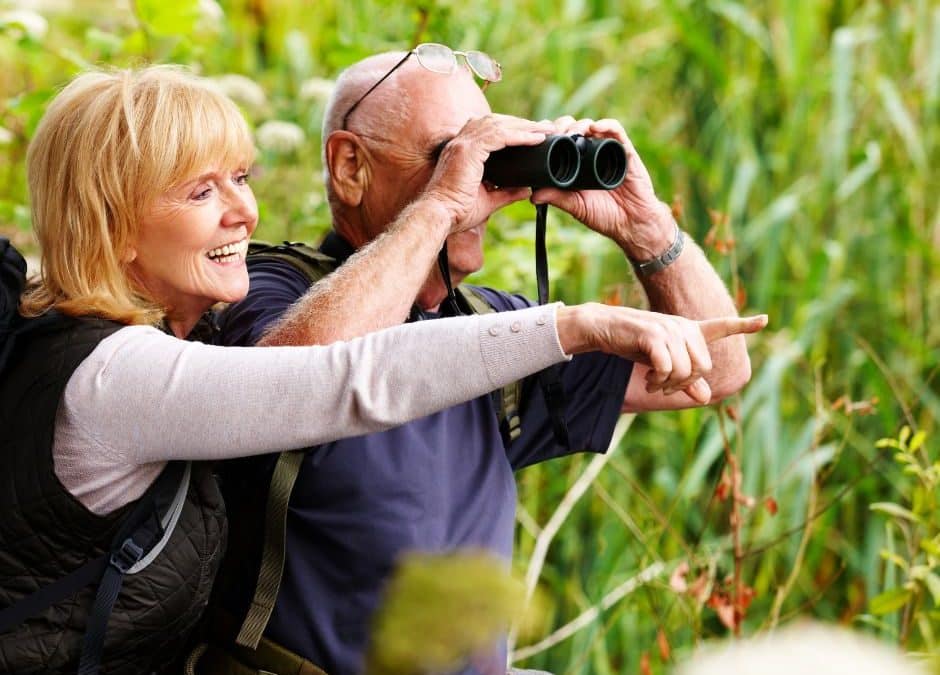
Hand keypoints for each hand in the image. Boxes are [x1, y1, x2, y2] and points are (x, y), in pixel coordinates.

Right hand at [421, 114, 554, 234]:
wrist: (440, 217)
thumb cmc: (457, 212)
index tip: (532, 134)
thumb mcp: (488, 200)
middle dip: (521, 123)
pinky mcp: (469, 150)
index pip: (489, 131)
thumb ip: (506, 193)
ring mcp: (463, 144)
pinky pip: (499, 136)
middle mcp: (461, 143)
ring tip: (545, 130)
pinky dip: (519, 135)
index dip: (511, 129)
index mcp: (462, 151)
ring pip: (499, 125)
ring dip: (524, 126)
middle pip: (495, 122)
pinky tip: (535, 139)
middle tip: (544, 128)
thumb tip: (526, 190)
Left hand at [530, 117, 673, 256]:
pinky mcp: (625, 150)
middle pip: (574, 128)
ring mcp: (608, 150)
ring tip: (571, 132)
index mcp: (577, 164)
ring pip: (592, 125)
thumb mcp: (576, 206)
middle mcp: (591, 154)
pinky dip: (606, 124)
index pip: (561, 141)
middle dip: (562, 126)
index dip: (550, 135)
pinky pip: (616, 131)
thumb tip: (532, 196)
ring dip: (579, 124)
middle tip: (554, 134)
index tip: (538, 137)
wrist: (632, 223)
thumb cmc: (605, 216)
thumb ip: (557, 198)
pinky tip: (595, 127)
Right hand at [557, 303, 767, 404]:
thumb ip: (684, 380)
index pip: (721, 326)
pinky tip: (648, 379)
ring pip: (685, 371)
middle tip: (663, 387)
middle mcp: (684, 328)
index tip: (765, 321)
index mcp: (689, 331)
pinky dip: (658, 380)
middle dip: (684, 384)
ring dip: (668, 385)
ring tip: (653, 383)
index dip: (744, 325)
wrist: (605, 328)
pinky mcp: (655, 336)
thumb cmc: (634, 344)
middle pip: (702, 367)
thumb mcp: (661, 364)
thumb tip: (706, 398)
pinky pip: (667, 368)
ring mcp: (670, 330)